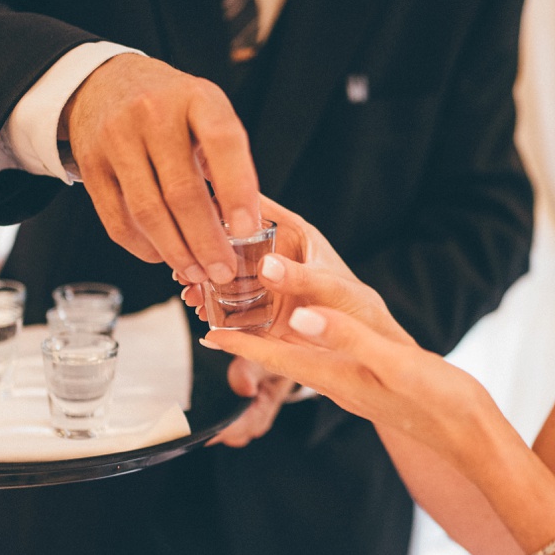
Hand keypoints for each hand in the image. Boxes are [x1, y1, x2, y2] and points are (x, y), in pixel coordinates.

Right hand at [62, 54, 260, 284]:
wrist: (106, 84)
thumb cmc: (172, 108)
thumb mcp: (206, 112)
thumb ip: (227, 159)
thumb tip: (243, 228)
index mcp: (196, 97)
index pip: (222, 142)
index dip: (237, 190)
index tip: (248, 229)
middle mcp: (153, 113)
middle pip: (181, 191)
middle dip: (206, 241)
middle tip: (224, 270)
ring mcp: (116, 138)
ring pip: (147, 212)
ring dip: (176, 252)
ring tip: (198, 272)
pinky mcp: (91, 164)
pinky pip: (117, 219)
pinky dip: (143, 247)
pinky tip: (163, 256)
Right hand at [180, 196, 412, 344]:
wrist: (368, 355)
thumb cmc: (362, 311)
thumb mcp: (336, 288)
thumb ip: (303, 276)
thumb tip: (267, 266)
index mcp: (296, 234)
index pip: (256, 206)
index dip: (227, 199)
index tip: (197, 200)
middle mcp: (276, 256)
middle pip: (230, 242)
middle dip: (204, 249)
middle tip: (186, 259)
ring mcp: (264, 285)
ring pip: (224, 275)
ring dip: (204, 280)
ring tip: (190, 289)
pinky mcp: (260, 314)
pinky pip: (228, 307)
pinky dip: (211, 309)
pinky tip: (200, 311)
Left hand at [199, 274, 499, 471]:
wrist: (475, 437)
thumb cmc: (443, 402)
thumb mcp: (394, 363)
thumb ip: (348, 338)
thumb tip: (298, 316)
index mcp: (341, 377)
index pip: (278, 359)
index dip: (241, 344)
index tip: (205, 332)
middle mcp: (341, 384)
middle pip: (282, 360)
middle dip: (248, 343)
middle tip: (216, 319)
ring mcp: (356, 387)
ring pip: (302, 362)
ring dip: (272, 344)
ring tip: (248, 325)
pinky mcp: (373, 385)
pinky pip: (325, 364)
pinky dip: (306, 346)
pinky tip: (308, 338)